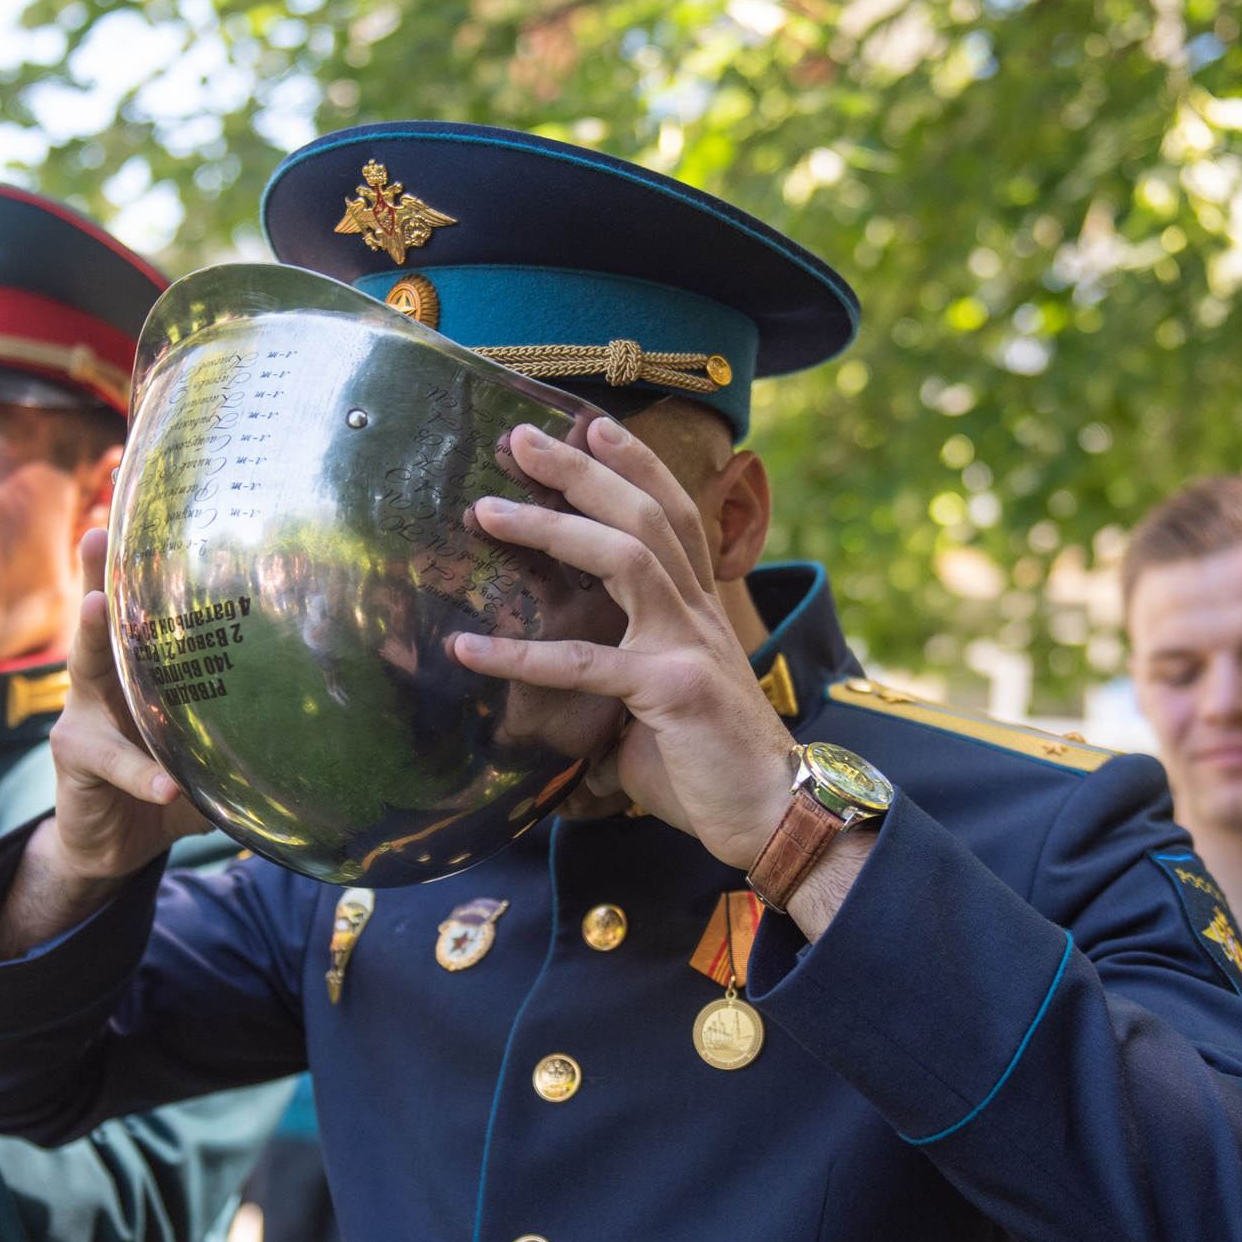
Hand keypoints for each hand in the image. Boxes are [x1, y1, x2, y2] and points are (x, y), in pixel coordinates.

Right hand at [0, 527, 206, 960]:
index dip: (138, 564)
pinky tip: (168, 788)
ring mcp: (81, 716)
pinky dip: (144, 777)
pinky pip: (114, 765)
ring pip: (86, 671)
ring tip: (99, 610)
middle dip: (97, 572)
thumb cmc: (164, 780)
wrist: (110, 844)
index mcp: (136, 668)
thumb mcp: (203, 745)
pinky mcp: (76, 760)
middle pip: (98, 619)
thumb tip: (329, 699)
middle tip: (98, 531)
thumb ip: (242, 723)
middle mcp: (102, 680)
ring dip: (92, 639)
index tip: (147, 513)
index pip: (138, 607)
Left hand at [451, 419, 795, 871]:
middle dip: (583, 470)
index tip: (592, 426)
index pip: (673, 515)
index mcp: (700, 611)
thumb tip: (567, 696)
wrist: (771, 815)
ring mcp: (688, 645)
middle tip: (522, 439)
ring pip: (625, 556)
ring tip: (487, 509)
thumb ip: (618, 684)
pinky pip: (586, 664)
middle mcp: (698, 614)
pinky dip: (522, 655)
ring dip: (553, 526)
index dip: (637, 465)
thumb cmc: (710, 766)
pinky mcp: (672, 690)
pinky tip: (470, 648)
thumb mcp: (661, 706)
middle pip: (644, 515)